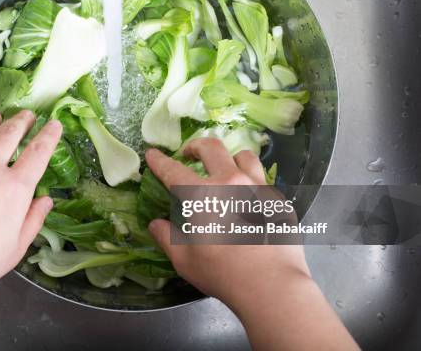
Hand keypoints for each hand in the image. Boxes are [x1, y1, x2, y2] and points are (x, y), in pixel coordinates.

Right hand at [145, 139, 308, 307]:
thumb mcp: (185, 260)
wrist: (271, 284)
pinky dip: (250, 182)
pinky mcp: (277, 200)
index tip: (153, 154)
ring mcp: (257, 188)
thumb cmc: (222, 273)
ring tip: (225, 169)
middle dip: (196, 146)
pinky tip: (248, 199)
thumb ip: (167, 238)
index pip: (173, 170)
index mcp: (201, 196)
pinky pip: (262, 180)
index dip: (159, 160)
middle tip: (190, 154)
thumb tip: (156, 224)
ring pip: (243, 156)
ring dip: (229, 158)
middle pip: (212, 148)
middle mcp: (230, 182)